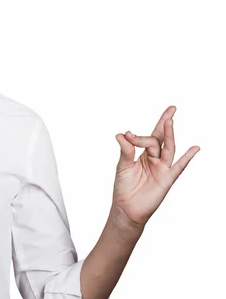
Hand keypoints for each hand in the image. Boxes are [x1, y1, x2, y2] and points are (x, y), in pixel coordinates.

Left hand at [112, 105, 200, 228]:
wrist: (126, 208)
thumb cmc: (124, 187)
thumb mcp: (122, 166)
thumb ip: (125, 150)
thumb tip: (121, 134)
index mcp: (143, 154)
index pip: (148, 137)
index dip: (140, 134)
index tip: (127, 135)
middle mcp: (154, 159)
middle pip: (161, 139)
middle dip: (165, 123)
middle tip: (171, 109)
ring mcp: (162, 168)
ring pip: (168, 148)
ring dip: (169, 135)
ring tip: (170, 121)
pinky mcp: (167, 179)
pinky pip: (179, 167)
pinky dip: (187, 157)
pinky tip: (195, 148)